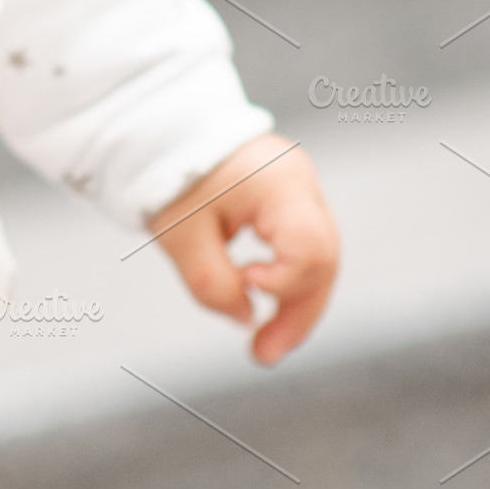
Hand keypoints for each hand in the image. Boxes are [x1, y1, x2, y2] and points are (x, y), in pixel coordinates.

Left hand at [145, 133, 338, 364]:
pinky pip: (302, 250)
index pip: (309, 246)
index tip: (247, 284)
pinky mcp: (289, 200)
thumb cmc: (171, 173)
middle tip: (265, 355)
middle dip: (298, 313)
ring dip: (295, 306)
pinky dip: (287, 282)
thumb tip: (245, 319)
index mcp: (281, 182)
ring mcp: (300, 191)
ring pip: (318, 260)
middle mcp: (301, 184)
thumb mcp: (180, 234)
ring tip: (267, 347)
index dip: (285, 280)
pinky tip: (269, 312)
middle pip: (323, 260)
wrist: (166, 133)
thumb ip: (212, 282)